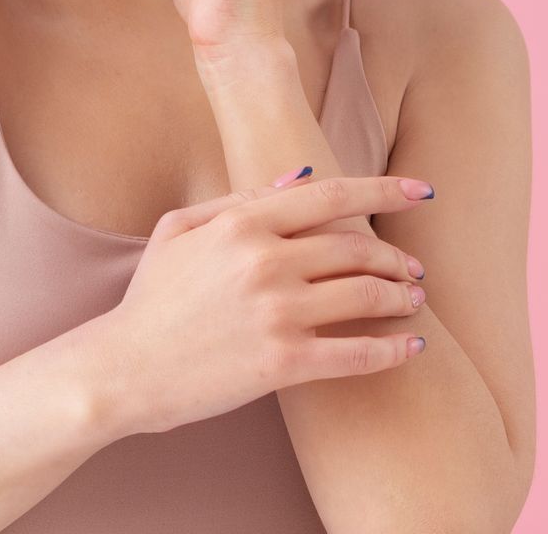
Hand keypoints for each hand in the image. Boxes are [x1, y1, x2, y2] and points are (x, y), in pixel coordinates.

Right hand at [97, 168, 434, 436]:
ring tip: (414, 301)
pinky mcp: (285, 363)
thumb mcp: (177, 230)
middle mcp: (264, 262)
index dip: (385, 190)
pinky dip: (394, 350)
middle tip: (414, 268)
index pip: (330, 195)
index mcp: (241, 224)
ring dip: (403, 297)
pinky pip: (359, 353)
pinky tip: (411, 348)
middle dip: (398, 257)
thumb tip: (299, 178)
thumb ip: (237, 199)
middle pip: (358, 247)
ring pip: (368, 295)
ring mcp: (277, 313)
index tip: (422, 190)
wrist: (125, 368)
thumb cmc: (150, 299)